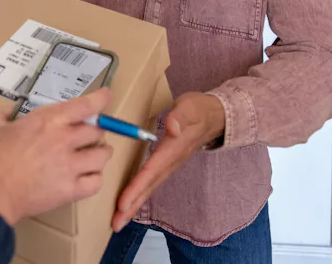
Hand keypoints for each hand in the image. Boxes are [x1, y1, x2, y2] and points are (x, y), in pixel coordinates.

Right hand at [0, 88, 113, 224]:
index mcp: (48, 121)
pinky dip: (95, 178)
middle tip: (88, 134)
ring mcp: (70, 166)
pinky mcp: (71, 190)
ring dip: (100, 153)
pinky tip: (87, 176)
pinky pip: (97, 182)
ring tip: (93, 154)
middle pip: (98, 130)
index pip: (86, 105)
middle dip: (96, 130)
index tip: (105, 96)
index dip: (101, 99)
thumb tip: (8, 111)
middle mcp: (64, 140)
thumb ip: (3, 113)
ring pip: (103, 155)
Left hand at [111, 92, 224, 230]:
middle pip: (149, 187)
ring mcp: (169, 165)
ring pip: (149, 188)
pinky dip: (138, 195)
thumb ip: (181, 116)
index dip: (137, 186)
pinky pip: (150, 183)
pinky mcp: (166, 164)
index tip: (123, 203)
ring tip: (118, 222)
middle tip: (115, 223)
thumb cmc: (198, 110)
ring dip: (134, 205)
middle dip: (132, 205)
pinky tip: (128, 205)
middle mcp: (170, 162)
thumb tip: (172, 127)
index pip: (152, 171)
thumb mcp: (190, 107)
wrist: (215, 116)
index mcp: (172, 149)